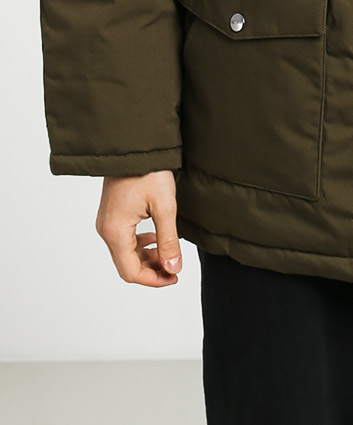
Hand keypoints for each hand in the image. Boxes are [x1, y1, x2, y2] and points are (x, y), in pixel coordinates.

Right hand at [96, 171, 182, 285]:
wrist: (133, 144)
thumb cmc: (148, 170)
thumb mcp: (164, 206)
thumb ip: (168, 241)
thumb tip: (173, 269)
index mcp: (115, 232)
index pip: (130, 271)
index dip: (153, 280)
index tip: (174, 277)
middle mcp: (106, 230)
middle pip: (127, 264)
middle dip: (152, 270)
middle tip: (175, 268)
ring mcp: (107, 222)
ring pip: (126, 252)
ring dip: (147, 257)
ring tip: (169, 254)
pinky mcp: (112, 214)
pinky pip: (124, 239)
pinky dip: (141, 243)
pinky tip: (157, 237)